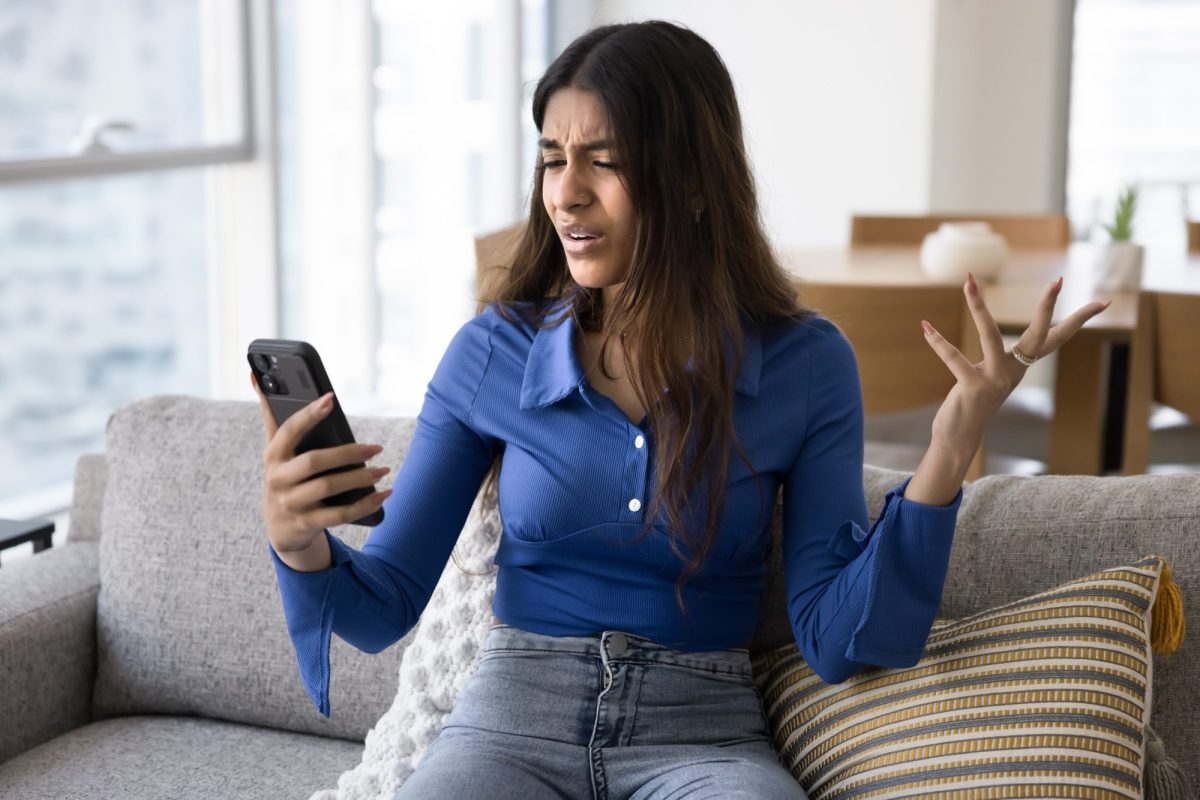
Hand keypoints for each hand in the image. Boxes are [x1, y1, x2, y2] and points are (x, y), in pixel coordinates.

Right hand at [254, 371, 391, 552]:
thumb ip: (271, 416)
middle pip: (315, 461)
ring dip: (360, 478)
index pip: (289, 430)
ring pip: (329, 487)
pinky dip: (365, 504)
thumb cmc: (284, 477)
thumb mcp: (275, 450)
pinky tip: (384, 494)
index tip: (331, 398)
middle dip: (348, 453)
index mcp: (273, 455)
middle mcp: (278, 479)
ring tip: (382, 470)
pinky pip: (339, 514)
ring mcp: (291, 504)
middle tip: (376, 448)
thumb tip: (255, 373)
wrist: (280, 528)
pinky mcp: (306, 524)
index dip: (309, 414)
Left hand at [920, 272, 1111, 459]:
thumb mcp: (991, 377)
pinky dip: (938, 342)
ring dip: (978, 306)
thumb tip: (999, 341)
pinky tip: (926, 327)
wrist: (959, 439)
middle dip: (1048, 306)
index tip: (1103, 301)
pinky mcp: (973, 388)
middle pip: (1039, 334)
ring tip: (969, 281)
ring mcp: (995, 380)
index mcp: (1020, 367)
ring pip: (989, 335)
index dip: (1079, 320)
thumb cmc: (972, 404)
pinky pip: (954, 358)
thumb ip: (997, 359)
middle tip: (1057, 280)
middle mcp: (1013, 372)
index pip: (1056, 338)